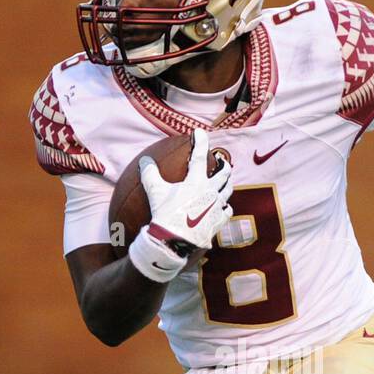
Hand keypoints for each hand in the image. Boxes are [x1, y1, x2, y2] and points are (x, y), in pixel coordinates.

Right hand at [138, 129, 232, 249]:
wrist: (175, 241)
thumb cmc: (165, 215)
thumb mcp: (155, 192)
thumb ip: (150, 173)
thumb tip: (144, 160)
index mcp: (197, 181)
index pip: (200, 156)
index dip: (200, 142)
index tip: (200, 132)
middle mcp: (211, 191)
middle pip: (224, 173)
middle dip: (223, 164)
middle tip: (221, 160)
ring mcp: (217, 207)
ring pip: (228, 190)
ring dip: (227, 183)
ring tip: (225, 181)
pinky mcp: (219, 222)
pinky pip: (227, 211)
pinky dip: (225, 206)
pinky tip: (223, 207)